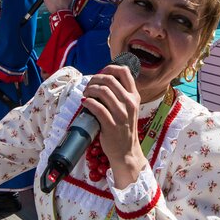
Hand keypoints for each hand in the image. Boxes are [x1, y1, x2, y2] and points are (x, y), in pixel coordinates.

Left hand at [81, 64, 145, 188]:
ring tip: (86, 94)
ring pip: (102, 91)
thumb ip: (120, 95)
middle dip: (94, 79)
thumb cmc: (123, 129)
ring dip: (89, 90)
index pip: (125, 72)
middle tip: (88, 87)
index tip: (100, 74)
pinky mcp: (111, 124)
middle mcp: (129, 103)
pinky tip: (85, 103)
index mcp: (134, 96)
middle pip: (109, 79)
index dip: (109, 68)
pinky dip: (88, 102)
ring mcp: (121, 114)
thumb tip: (101, 81)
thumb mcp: (128, 109)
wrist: (126, 151)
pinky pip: (96, 107)